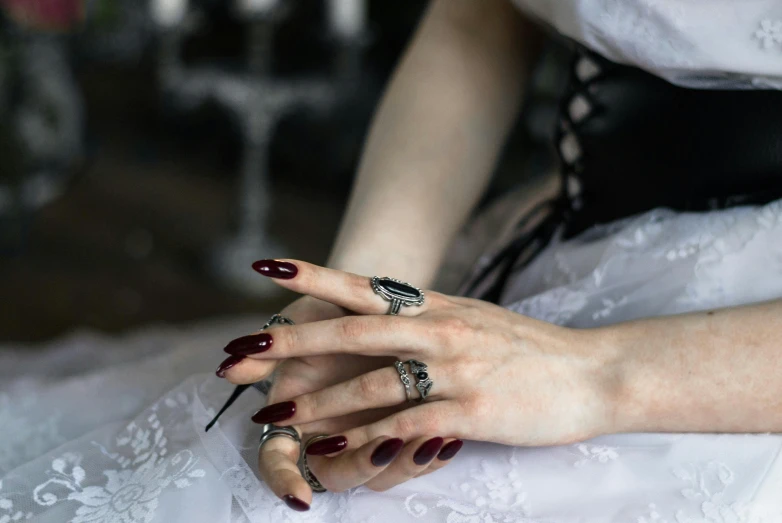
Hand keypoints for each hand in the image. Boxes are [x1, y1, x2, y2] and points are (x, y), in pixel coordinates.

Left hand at [228, 260, 620, 500]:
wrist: (594, 371)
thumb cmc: (530, 350)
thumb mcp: (475, 319)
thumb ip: (430, 317)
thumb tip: (388, 315)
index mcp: (437, 306)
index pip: (365, 286)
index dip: (313, 276)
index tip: (267, 267)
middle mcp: (440, 329)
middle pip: (353, 332)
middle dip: (293, 343)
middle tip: (244, 350)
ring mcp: (455, 369)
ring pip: (371, 384)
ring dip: (319, 402)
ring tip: (275, 416)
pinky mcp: (472, 411)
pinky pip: (406, 426)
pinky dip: (364, 439)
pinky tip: (333, 449)